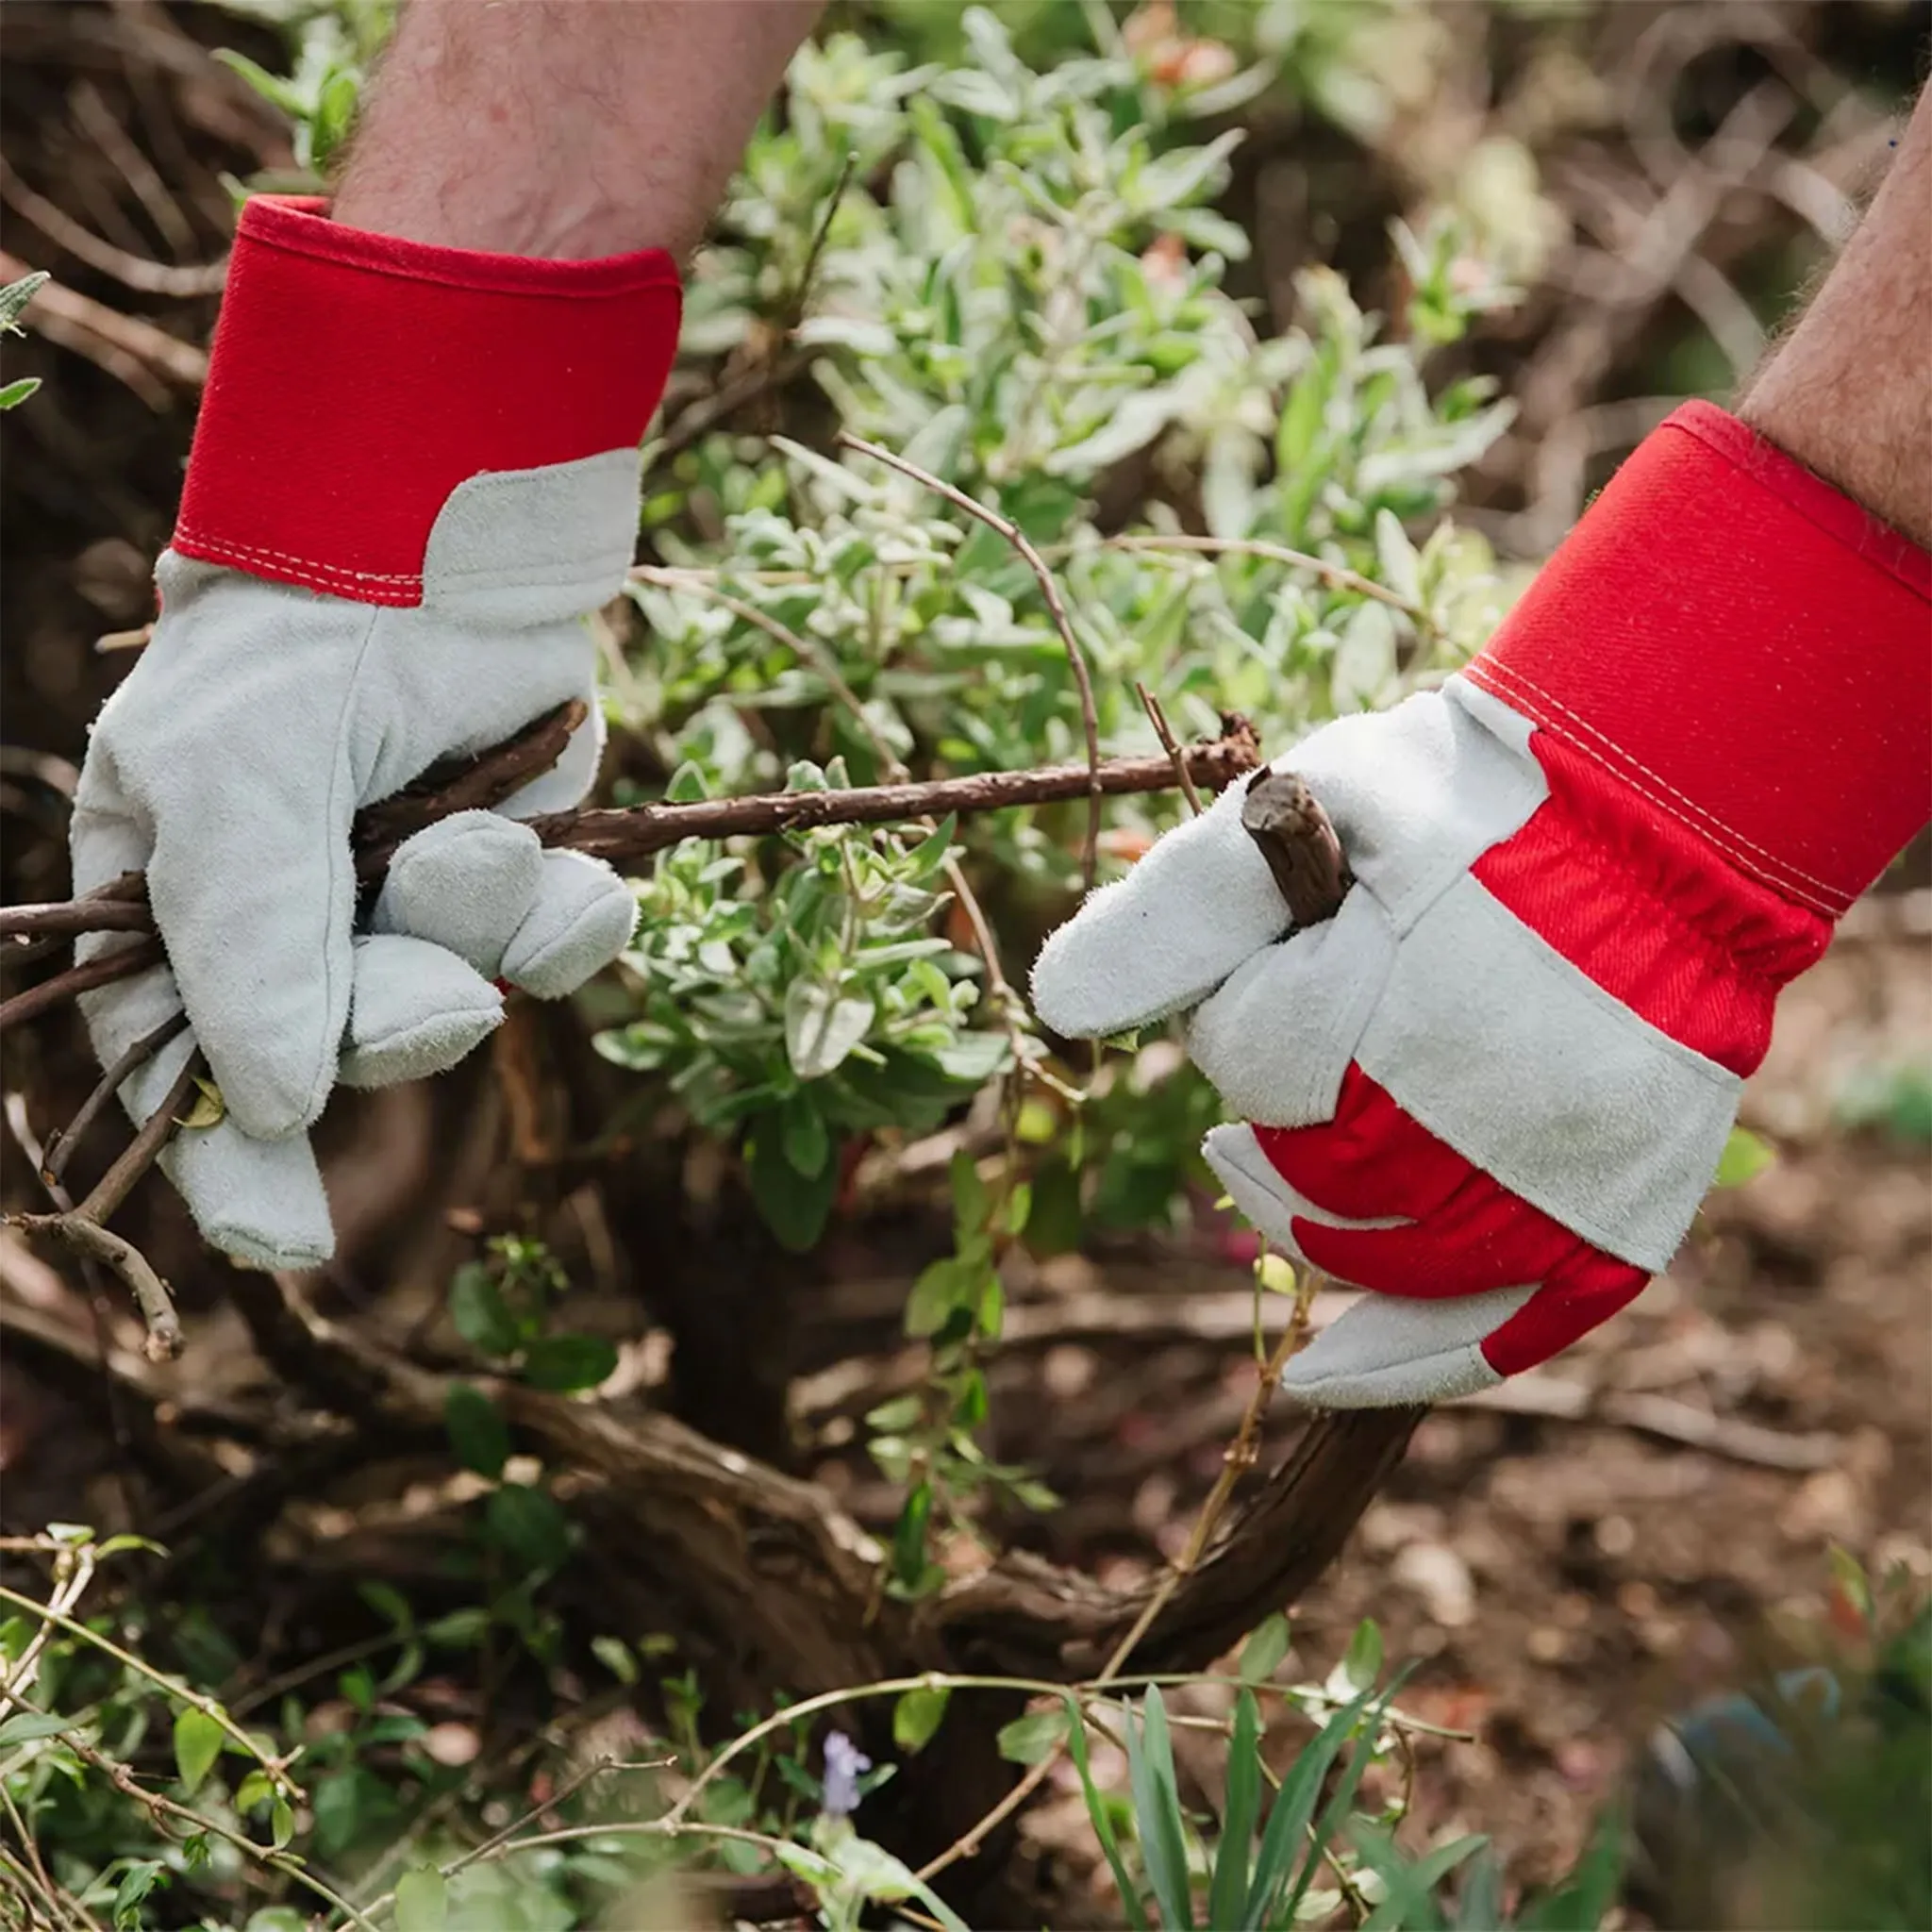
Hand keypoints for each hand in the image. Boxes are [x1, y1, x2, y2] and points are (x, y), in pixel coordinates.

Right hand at [69, 197, 681, 1268]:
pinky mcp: (518, 868)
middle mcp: (298, 918)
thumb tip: (266, 1107)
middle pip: (337, 1049)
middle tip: (434, 1001)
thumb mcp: (231, 782)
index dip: (224, 1158)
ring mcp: (411, 898)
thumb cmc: (297, 651)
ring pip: (457, 1000)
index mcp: (178, 901)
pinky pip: (554, 949)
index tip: (278, 1244)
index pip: (180, 1061)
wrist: (438, 545)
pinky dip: (573, 927)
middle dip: (392, 1030)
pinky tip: (585, 883)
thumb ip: (249, 943)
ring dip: (475, 941)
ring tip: (476, 846)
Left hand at [1033, 403, 1928, 1406]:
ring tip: (1271, 1177)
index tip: (1279, 957)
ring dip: (1313, 1227)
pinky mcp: (1619, 1215)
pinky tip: (1331, 1378)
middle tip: (1267, 1069)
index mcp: (1392, 1015)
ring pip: (1391, 1261)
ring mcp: (1559, 1181)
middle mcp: (1480, 1122)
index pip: (1252, 1062)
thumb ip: (1179, 908)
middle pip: (1311, 1173)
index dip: (1241, 1011)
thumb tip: (1059, 1006)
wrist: (1663, 810)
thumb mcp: (1306, 807)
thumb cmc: (1467, 803)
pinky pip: (1508, 1330)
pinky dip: (1413, 1358)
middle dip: (1268, 1121)